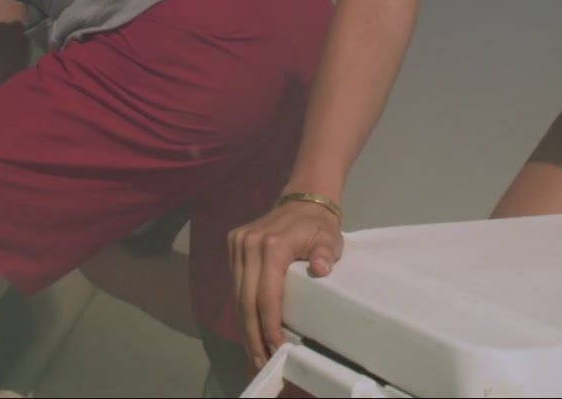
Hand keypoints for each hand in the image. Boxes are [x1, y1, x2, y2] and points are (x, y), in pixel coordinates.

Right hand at [228, 198, 344, 370]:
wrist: (302, 199)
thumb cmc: (318, 225)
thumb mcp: (329, 239)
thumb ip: (325, 253)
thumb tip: (321, 268)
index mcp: (271, 246)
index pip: (265, 294)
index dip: (269, 325)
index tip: (275, 348)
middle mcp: (248, 245)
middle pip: (246, 299)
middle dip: (253, 334)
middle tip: (261, 361)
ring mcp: (238, 244)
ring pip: (237, 294)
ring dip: (246, 325)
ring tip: (255, 352)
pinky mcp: (233, 245)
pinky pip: (236, 283)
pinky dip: (242, 308)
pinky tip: (249, 327)